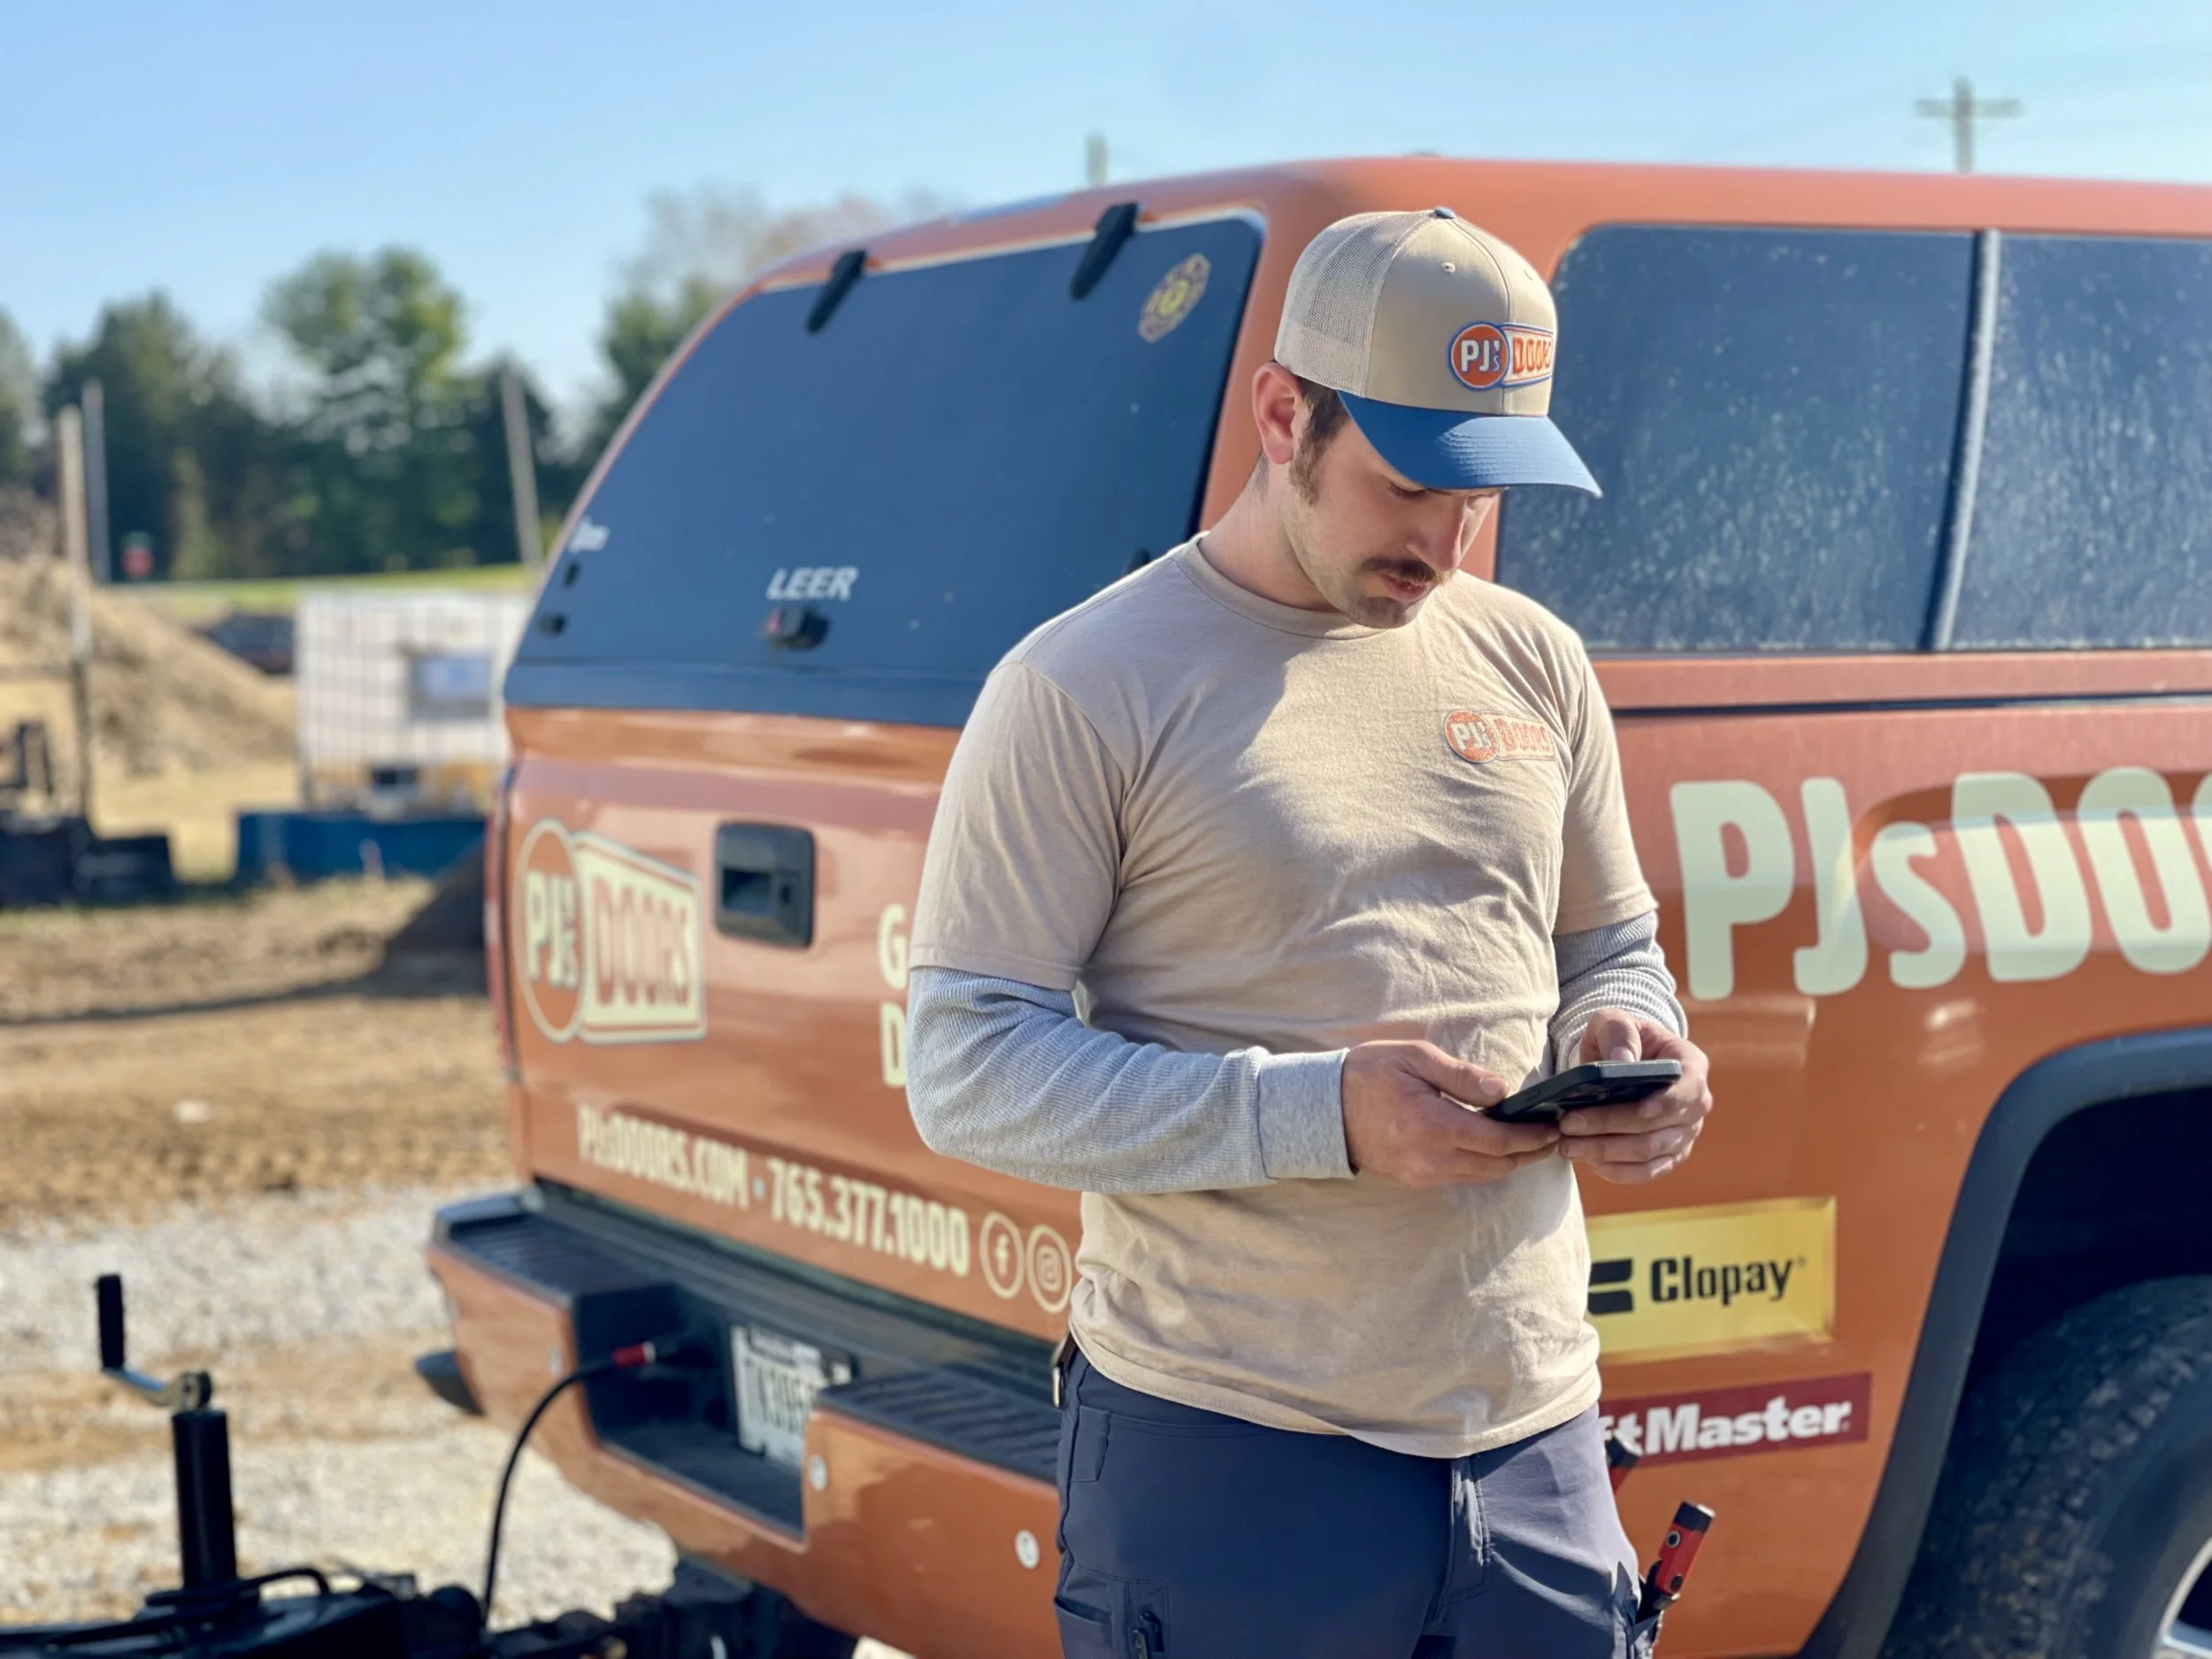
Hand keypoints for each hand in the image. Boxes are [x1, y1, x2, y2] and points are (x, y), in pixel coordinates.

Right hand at [1341, 1041, 1561, 1188]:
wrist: (1323, 1108)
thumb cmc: (1369, 1074)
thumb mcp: (1415, 1058)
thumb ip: (1462, 1076)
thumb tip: (1504, 1092)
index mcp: (1436, 1127)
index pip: (1500, 1141)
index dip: (1532, 1137)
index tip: (1553, 1127)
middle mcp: (1433, 1159)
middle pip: (1498, 1166)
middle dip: (1530, 1153)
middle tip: (1552, 1136)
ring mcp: (1423, 1174)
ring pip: (1482, 1176)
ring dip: (1509, 1161)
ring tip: (1529, 1142)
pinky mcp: (1415, 1180)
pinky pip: (1462, 1177)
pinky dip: (1485, 1166)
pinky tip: (1493, 1147)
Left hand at [1556, 1011, 1712, 1183]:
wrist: (1624, 1060)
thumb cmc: (1621, 1038)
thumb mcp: (1615, 1021)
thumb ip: (1619, 1031)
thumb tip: (1622, 1060)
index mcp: (1691, 1066)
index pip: (1686, 1090)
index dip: (1665, 1103)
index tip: (1640, 1109)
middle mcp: (1696, 1105)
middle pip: (1657, 1127)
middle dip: (1610, 1128)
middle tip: (1568, 1126)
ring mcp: (1685, 1134)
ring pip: (1648, 1153)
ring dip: (1605, 1153)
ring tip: (1568, 1146)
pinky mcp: (1670, 1156)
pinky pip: (1647, 1172)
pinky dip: (1617, 1171)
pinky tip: (1588, 1162)